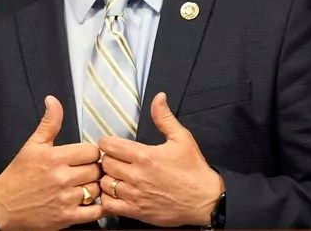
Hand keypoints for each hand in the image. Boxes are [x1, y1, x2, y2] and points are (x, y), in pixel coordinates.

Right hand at [0, 96, 104, 230]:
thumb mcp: (32, 145)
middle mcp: (62, 178)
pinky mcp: (66, 218)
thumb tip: (53, 100)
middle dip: (93, 170)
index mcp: (55, 158)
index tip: (84, 157)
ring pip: (96, 190)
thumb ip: (49, 123)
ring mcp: (65, 200)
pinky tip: (89, 202)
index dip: (90, 153)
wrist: (3, 205)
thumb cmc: (19, 173)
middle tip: (85, 171)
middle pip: (96, 170)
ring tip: (85, 186)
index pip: (91, 151)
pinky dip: (97, 207)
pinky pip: (95, 212)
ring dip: (94, 188)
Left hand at [97, 92, 223, 226]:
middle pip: (104, 163)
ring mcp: (135, 195)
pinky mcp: (136, 212)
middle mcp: (137, 176)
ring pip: (104, 184)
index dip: (107, 143)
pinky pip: (109, 205)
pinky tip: (117, 193)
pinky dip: (108, 198)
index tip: (112, 145)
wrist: (206, 200)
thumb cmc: (194, 170)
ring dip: (107, 179)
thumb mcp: (182, 138)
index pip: (108, 146)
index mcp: (145, 155)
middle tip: (116, 160)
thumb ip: (164, 117)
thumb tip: (158, 97)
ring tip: (116, 176)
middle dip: (107, 159)